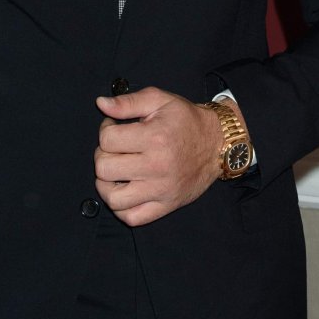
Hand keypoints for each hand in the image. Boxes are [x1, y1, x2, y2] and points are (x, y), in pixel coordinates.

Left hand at [94, 88, 226, 225]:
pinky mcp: (166, 205)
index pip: (107, 140)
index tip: (115, 128)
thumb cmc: (187, 121)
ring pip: (114, 199)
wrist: (217, 144)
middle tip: (116, 150)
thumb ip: (128, 102)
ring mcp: (161, 190)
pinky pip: (132, 218)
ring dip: (107, 185)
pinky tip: (125, 191)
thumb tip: (101, 104)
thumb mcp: (160, 100)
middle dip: (103, 155)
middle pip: (104, 169)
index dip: (106, 130)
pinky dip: (122, 208)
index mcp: (154, 137)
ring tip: (116, 173)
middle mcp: (157, 166)